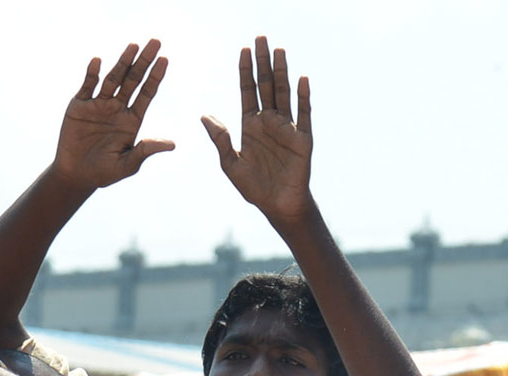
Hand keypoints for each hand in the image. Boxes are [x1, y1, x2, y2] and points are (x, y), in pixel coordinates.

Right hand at [52, 40, 173, 191]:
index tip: (165, 59)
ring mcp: (99, 105)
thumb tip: (172, 144)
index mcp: (132, 120)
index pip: (147, 93)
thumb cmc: (104, 173)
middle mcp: (117, 108)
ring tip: (133, 46)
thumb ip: (146, 151)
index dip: (155, 77)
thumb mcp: (128, 164)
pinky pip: (87, 86)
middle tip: (155, 42)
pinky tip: (98, 61)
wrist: (77, 175)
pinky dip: (92, 74)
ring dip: (123, 62)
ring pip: (113, 79)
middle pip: (133, 80)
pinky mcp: (79, 106)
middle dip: (144, 62)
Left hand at [202, 37, 313, 222]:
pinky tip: (302, 79)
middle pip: (265, 85)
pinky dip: (303, 97)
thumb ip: (220, 139)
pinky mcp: (302, 139)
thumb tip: (203, 115)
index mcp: (251, 125)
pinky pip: (303, 114)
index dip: (245, 71)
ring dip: (281, 72)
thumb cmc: (254, 188)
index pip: (247, 91)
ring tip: (279, 50)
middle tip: (260, 38)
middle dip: (263, 62)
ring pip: (283, 94)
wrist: (277, 206)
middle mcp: (269, 122)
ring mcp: (287, 129)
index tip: (243, 50)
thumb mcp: (230, 164)